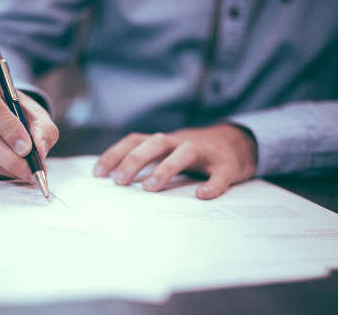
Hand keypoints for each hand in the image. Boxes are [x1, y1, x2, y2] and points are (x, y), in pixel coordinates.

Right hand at [0, 76, 58, 179]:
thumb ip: (43, 130)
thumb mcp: (38, 117)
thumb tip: (39, 150)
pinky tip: (9, 169)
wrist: (3, 121)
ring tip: (26, 171)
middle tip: (31, 170)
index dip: (9, 129)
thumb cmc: (20, 115)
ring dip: (5, 168)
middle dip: (10, 158)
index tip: (27, 148)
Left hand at [93, 124, 257, 198]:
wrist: (239, 142)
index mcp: (165, 142)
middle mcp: (182, 142)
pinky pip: (220, 174)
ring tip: (150, 188)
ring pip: (185, 152)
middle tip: (119, 181)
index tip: (98, 174)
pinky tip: (202, 195)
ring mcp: (206, 152)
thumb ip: (148, 162)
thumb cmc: (195, 153)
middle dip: (135, 159)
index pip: (135, 140)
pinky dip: (212, 184)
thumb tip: (115, 182)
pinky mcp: (227, 165)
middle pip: (156, 142)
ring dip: (166, 167)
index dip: (115, 154)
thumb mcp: (169, 152)